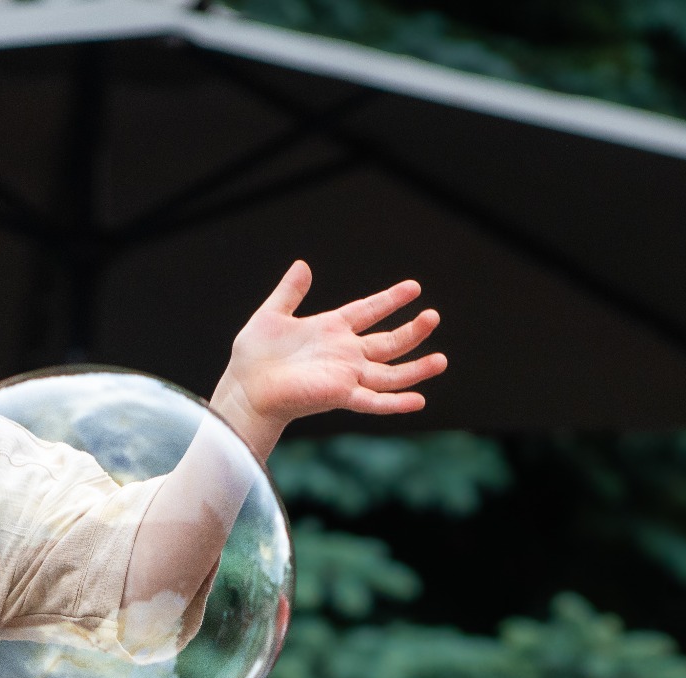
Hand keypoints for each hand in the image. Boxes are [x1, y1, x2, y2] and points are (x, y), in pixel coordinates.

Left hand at [213, 261, 444, 456]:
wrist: (244, 389)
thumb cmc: (252, 357)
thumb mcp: (271, 316)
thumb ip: (289, 292)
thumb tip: (302, 265)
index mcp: (330, 330)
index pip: (368, 311)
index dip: (390, 300)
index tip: (414, 288)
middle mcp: (343, 354)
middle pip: (387, 343)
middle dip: (412, 332)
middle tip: (433, 317)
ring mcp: (344, 376)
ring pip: (389, 373)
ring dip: (415, 368)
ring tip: (442, 360)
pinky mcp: (339, 395)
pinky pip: (373, 400)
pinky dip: (395, 402)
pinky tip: (419, 401)